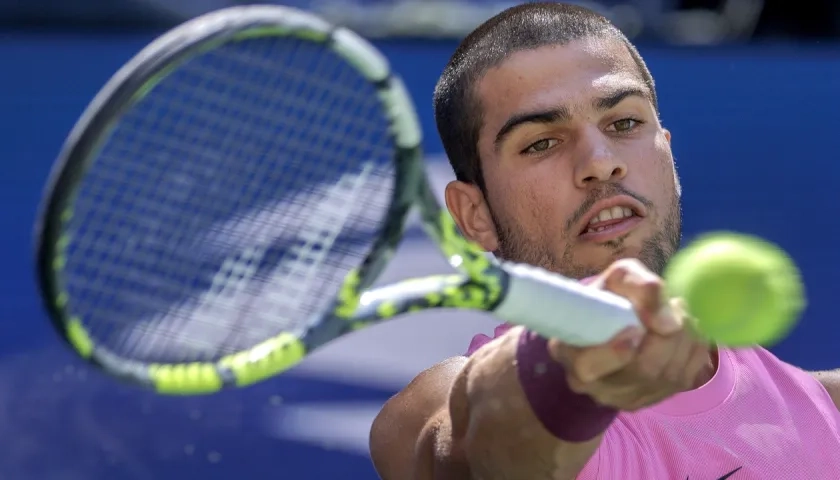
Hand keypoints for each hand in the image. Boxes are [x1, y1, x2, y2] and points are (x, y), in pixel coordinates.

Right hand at [548, 259, 713, 410]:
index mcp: (572, 355)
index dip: (613, 352)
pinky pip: (689, 376)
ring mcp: (629, 397)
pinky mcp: (658, 398)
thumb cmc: (611, 298)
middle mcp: (598, 386)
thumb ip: (638, 285)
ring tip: (679, 312)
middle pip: (643, 370)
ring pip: (670, 373)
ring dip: (686, 337)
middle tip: (675, 305)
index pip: (587, 366)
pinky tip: (685, 332)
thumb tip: (668, 322)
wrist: (618, 322)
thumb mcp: (617, 279)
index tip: (634, 328)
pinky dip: (695, 349)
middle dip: (668, 335)